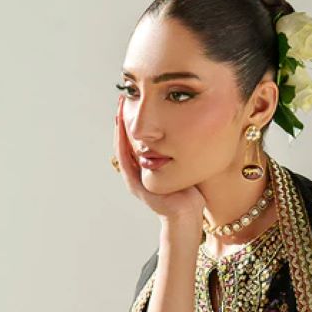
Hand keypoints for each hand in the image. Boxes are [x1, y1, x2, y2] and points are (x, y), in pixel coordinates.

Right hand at [113, 96, 204, 238]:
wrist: (188, 214)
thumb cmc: (191, 191)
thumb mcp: (184, 163)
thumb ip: (181, 149)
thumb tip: (191, 126)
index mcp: (147, 168)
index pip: (136, 140)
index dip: (133, 120)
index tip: (134, 100)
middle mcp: (137, 173)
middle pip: (126, 141)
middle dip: (123, 119)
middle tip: (123, 97)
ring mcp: (134, 179)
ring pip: (121, 147)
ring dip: (119, 127)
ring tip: (120, 107)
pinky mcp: (135, 184)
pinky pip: (124, 158)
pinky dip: (121, 141)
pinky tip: (121, 125)